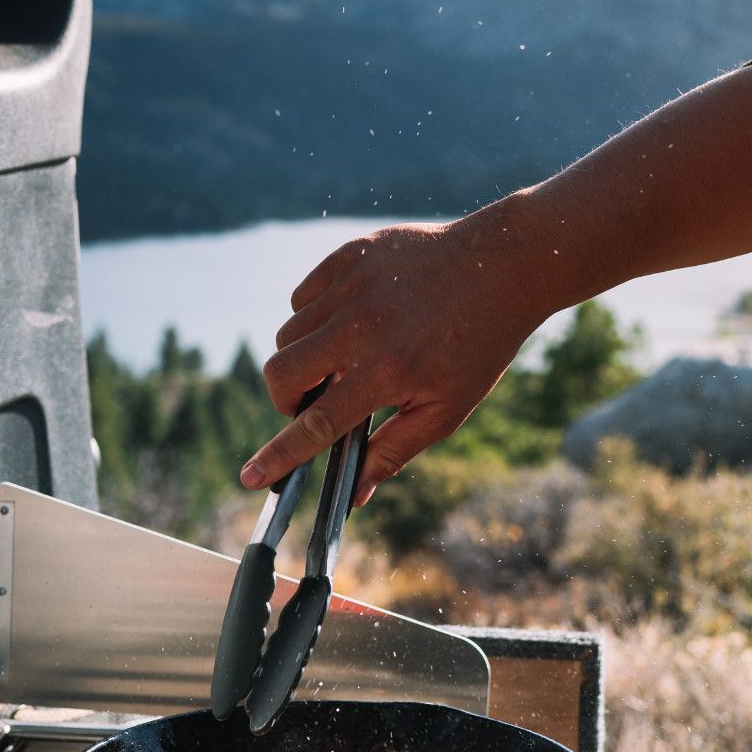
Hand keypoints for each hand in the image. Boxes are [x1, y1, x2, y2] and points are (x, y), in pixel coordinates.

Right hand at [241, 213, 552, 501]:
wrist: (503, 266)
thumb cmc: (478, 345)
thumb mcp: (447, 409)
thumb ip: (395, 451)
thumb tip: (355, 495)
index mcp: (386, 371)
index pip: (316, 424)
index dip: (278, 455)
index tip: (249, 477)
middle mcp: (361, 326)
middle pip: (281, 373)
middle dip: (286, 399)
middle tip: (315, 403)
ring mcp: (351, 286)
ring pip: (288, 334)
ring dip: (304, 358)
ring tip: (347, 358)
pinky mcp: (349, 256)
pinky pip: (302, 296)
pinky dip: (314, 317)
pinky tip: (351, 320)